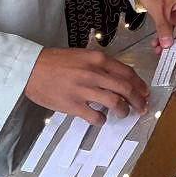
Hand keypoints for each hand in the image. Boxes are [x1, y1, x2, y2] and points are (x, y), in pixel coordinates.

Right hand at [24, 47, 148, 124]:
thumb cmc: (56, 61)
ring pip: (115, 103)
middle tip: (142, 107)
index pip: (128, 73)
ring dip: (124, 111)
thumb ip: (100, 65)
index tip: (145, 92)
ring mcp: (84, 90)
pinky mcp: (73, 105)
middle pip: (126, 89)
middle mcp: (94, 73)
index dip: (140, 85)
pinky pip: (96, 117)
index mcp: (98, 59)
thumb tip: (119, 79)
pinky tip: (101, 119)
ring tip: (123, 114)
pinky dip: (103, 120)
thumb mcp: (82, 56)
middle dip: (139, 100)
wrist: (31, 69)